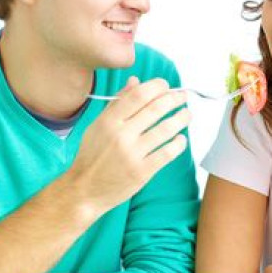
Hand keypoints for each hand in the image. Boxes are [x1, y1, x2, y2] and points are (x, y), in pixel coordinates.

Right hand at [66, 77, 190, 215]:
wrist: (84, 191)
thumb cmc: (91, 157)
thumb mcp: (97, 126)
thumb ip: (117, 104)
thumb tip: (135, 81)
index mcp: (108, 121)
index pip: (138, 95)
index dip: (157, 86)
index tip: (166, 85)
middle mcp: (120, 135)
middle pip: (155, 109)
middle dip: (174, 99)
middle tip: (183, 97)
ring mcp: (132, 154)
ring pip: (165, 129)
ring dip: (181, 119)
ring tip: (187, 114)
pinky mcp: (142, 172)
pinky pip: (167, 153)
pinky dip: (178, 144)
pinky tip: (181, 139)